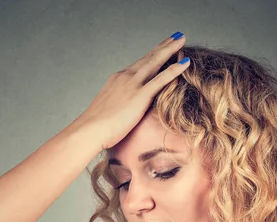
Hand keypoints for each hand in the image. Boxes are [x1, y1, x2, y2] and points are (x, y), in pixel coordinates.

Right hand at [74, 33, 189, 149]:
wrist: (90, 130)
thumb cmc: (96, 127)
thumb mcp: (109, 109)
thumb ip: (120, 103)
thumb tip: (124, 109)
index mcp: (118, 79)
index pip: (139, 64)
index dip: (152, 54)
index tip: (162, 47)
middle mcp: (125, 76)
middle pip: (149, 57)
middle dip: (163, 46)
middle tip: (177, 36)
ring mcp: (133, 84)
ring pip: (155, 61)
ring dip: (171, 49)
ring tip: (183, 39)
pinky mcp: (140, 95)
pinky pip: (161, 79)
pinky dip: (175, 69)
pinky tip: (186, 62)